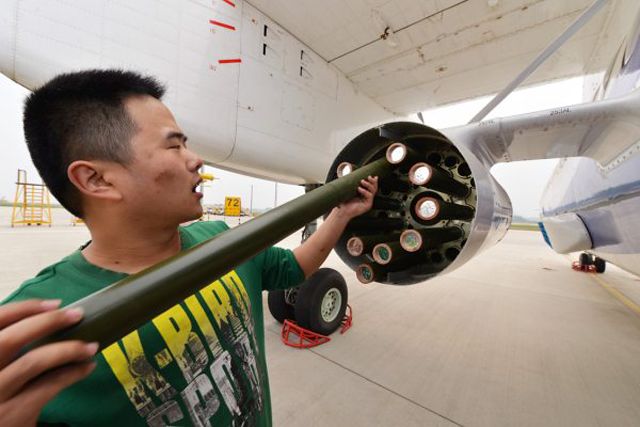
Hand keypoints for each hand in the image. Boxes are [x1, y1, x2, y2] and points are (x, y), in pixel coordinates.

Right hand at [0, 300, 97, 426]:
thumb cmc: (4, 393)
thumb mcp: (2, 368)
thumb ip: (12, 349)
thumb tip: (52, 320)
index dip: (23, 309)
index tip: (54, 304)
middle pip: (9, 340)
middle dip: (47, 322)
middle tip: (77, 315)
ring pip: (33, 362)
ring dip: (68, 349)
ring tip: (90, 346)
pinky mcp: (13, 414)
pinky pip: (49, 385)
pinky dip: (73, 373)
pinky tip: (86, 368)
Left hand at [337, 175, 377, 218]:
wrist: (342, 211)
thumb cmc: (344, 202)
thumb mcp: (348, 191)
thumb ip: (350, 183)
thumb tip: (348, 173)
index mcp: (364, 195)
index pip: (371, 187)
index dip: (373, 181)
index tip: (371, 176)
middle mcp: (367, 198)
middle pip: (374, 188)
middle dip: (373, 182)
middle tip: (369, 177)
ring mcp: (368, 202)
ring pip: (373, 191)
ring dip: (368, 185)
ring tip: (362, 181)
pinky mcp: (368, 205)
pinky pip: (369, 196)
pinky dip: (365, 191)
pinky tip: (359, 189)